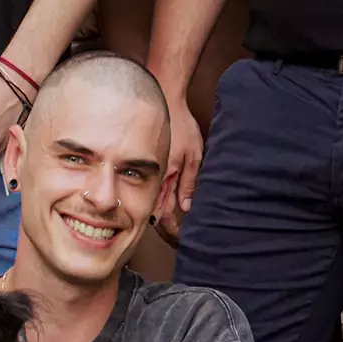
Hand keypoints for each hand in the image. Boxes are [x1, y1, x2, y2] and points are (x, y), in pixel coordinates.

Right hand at [156, 96, 202, 230]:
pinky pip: (148, 187)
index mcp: (167, 176)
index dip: (171, 230)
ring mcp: (149, 170)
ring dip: (157, 217)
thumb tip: (186, 207)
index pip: (164, 213)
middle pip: (154, 212)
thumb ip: (189, 182)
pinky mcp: (147, 163)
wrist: (165, 101)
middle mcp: (154, 176)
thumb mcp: (194, 154)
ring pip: (149, 202)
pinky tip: (156, 205)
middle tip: (173, 240)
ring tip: (165, 230)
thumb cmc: (181, 124)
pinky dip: (152, 200)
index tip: (179, 239)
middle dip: (163, 229)